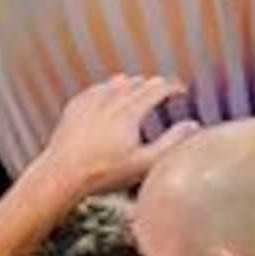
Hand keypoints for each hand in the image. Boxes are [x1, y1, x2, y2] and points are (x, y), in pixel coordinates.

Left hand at [27, 74, 187, 198]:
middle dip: (156, 85)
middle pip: (140, 81)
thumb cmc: (103, 173)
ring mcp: (91, 100)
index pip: (158, 87)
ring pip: (118, 81)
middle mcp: (111, 99)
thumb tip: (192, 126)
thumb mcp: (143, 163)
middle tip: (164, 94)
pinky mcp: (76, 105)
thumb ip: (171, 143)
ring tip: (140, 95)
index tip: (181, 92)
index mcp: (130, 111)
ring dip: (133, 85)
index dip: (174, 87)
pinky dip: (110, 90)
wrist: (62, 174)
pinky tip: (111, 100)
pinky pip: (97, 88)